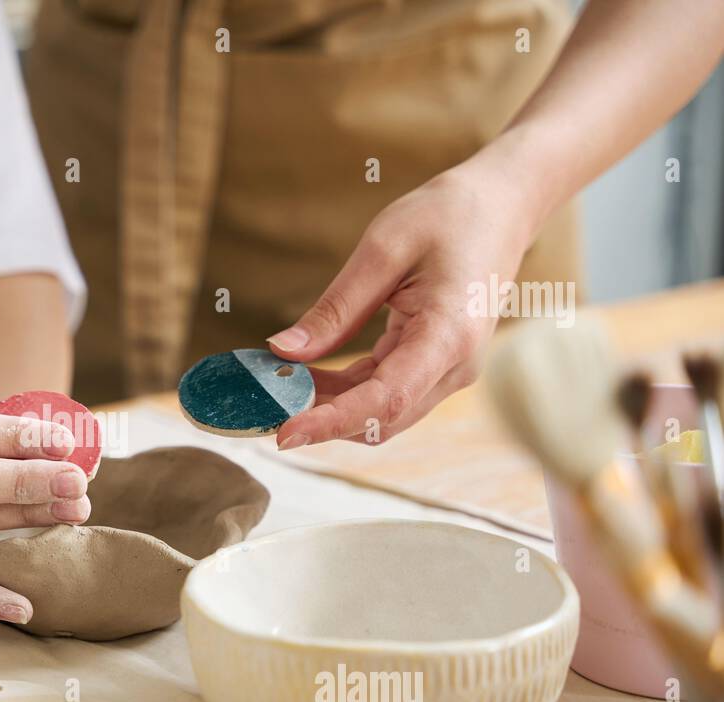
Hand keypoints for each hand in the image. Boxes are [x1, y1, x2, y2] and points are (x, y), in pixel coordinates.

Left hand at [266, 163, 536, 446]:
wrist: (503, 205)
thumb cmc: (449, 215)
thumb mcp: (382, 249)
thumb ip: (335, 309)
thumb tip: (283, 352)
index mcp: (448, 335)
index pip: (384, 400)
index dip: (331, 422)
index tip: (283, 433)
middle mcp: (455, 366)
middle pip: (380, 420)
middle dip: (320, 420)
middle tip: (262, 405)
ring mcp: (449, 371)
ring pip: (380, 415)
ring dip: (329, 408)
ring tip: (277, 387)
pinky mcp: (436, 366)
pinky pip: (385, 394)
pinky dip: (344, 393)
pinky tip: (306, 375)